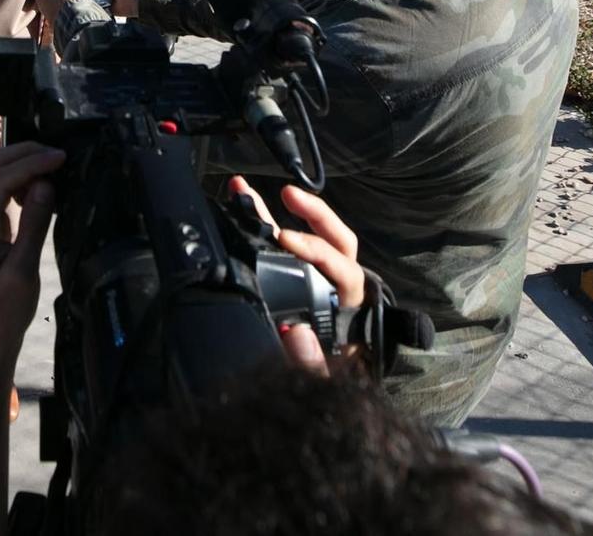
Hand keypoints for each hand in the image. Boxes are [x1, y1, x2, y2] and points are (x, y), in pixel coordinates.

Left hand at [0, 143, 64, 379]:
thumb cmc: (3, 313)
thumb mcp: (24, 271)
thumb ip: (33, 225)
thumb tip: (45, 185)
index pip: (0, 179)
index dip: (32, 163)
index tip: (61, 158)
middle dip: (24, 154)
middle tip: (58, 156)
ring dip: (19, 165)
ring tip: (51, 171)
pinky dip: (15, 181)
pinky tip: (36, 192)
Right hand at [229, 176, 363, 372]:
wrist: (322, 403)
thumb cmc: (328, 389)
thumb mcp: (321, 385)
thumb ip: (312, 364)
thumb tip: (297, 332)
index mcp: (350, 311)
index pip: (344, 270)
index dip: (316, 251)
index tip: (284, 240)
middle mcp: (340, 290)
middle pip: (339, 242)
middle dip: (315, 215)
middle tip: (287, 196)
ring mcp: (319, 283)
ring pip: (314, 238)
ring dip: (289, 211)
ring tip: (252, 189)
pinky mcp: (297, 281)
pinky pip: (286, 248)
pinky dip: (267, 223)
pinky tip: (242, 204)